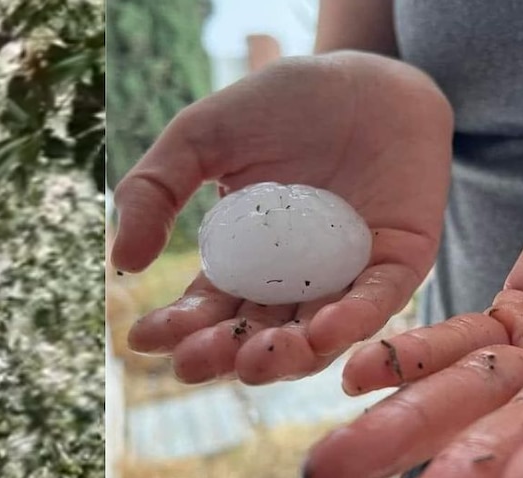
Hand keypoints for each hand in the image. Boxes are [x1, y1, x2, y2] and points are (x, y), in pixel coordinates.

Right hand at [111, 52, 452, 383]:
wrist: (363, 71)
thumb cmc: (279, 104)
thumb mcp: (199, 137)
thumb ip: (155, 189)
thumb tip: (125, 261)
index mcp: (243, 263)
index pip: (207, 310)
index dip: (177, 329)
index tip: (142, 337)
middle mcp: (292, 283)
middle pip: (256, 337)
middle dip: (223, 356)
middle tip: (194, 361)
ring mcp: (345, 278)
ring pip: (313, 338)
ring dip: (284, 357)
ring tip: (254, 359)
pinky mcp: (397, 264)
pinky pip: (375, 303)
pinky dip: (351, 321)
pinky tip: (321, 333)